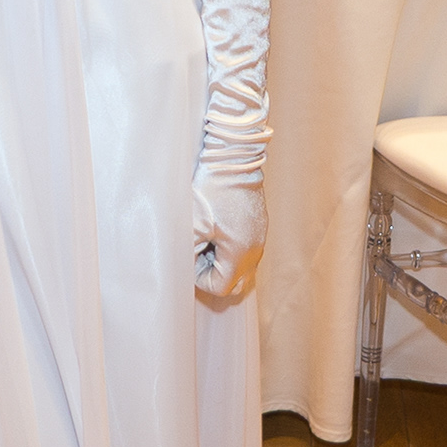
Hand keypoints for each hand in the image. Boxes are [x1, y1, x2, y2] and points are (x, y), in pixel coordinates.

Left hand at [195, 168, 265, 303]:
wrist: (233, 159)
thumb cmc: (211, 190)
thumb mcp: (192, 224)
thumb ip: (188, 253)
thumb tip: (186, 267)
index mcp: (240, 253)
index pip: (221, 287)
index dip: (200, 278)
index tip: (190, 257)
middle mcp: (255, 250)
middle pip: (235, 283)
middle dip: (213, 274)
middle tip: (198, 253)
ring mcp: (260, 238)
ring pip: (241, 268)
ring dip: (221, 261)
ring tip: (206, 239)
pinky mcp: (259, 226)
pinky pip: (246, 251)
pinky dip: (229, 249)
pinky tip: (216, 229)